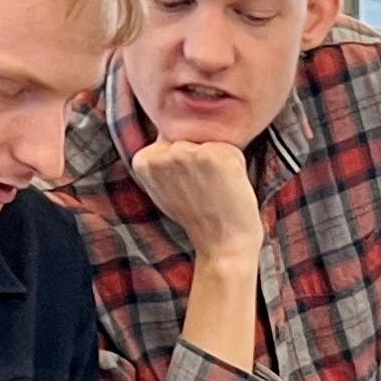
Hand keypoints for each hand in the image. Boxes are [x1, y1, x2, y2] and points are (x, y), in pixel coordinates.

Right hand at [131, 139, 264, 265]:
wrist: (222, 245)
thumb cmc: (198, 218)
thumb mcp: (163, 190)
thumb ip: (160, 164)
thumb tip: (165, 134)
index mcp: (144, 160)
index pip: (171, 141)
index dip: (184, 163)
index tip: (185, 188)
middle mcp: (162, 154)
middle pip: (191, 139)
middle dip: (200, 159)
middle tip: (202, 190)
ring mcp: (188, 154)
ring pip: (211, 142)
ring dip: (219, 161)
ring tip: (215, 188)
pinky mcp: (213, 156)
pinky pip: (232, 149)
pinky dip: (237, 165)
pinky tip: (228, 187)